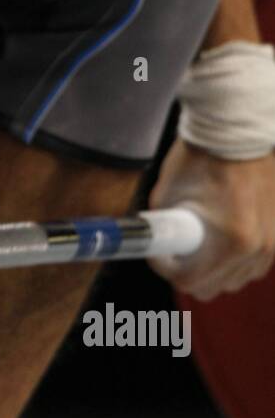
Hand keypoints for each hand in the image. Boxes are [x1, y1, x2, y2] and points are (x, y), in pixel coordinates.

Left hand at [148, 139, 274, 300]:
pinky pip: (253, 264)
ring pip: (236, 279)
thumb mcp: (167, 194)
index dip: (166, 268)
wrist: (237, 129)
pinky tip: (220, 237)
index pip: (191, 282)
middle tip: (175, 247)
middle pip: (214, 287)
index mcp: (234, 242)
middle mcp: (259, 248)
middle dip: (188, 270)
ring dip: (213, 268)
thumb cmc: (202, 156)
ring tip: (199, 239)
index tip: (159, 251)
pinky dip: (234, 259)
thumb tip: (154, 244)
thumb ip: (160, 227)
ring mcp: (273, 242)